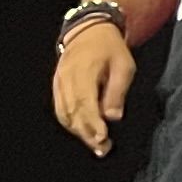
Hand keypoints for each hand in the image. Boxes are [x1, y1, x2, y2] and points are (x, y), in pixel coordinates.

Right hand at [53, 22, 134, 155]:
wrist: (89, 31)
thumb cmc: (111, 48)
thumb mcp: (124, 65)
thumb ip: (118, 91)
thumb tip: (112, 117)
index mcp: (83, 73)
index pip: (85, 104)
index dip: (92, 124)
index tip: (102, 139)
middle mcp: (66, 80)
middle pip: (73, 113)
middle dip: (87, 134)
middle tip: (102, 149)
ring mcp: (59, 83)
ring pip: (64, 114)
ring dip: (78, 132)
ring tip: (95, 146)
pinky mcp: (57, 86)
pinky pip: (60, 109)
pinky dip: (70, 123)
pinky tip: (83, 133)